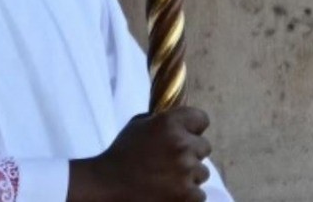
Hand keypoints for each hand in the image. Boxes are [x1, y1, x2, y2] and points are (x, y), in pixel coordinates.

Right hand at [67, 107, 212, 201]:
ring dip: (189, 175)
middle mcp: (182, 145)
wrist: (108, 185)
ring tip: (165, 178)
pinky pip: (199, 193)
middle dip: (191, 153)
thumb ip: (162, 120)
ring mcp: (186, 171)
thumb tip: (181, 120)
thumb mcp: (137, 125)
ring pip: (202, 172)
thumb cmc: (122, 154)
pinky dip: (187, 195)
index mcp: (169, 123)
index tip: (187, 134)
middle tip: (170, 160)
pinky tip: (168, 191)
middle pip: (204, 147)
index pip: (201, 119)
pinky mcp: (188, 195)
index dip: (193, 127)